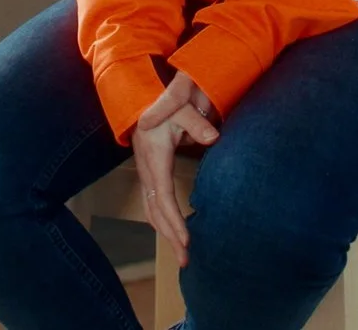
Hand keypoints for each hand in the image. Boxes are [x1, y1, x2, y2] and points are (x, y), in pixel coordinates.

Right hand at [131, 72, 219, 264]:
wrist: (144, 99)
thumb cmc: (165, 102)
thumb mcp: (181, 105)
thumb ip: (196, 121)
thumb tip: (213, 138)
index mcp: (154, 158)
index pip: (164, 197)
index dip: (174, 220)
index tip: (186, 239)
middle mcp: (147, 170)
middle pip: (156, 211)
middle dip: (170, 236)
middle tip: (186, 259)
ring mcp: (146, 174)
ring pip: (152, 211)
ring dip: (165, 233)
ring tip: (182, 253)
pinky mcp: (150, 174)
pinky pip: (154, 204)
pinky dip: (162, 222)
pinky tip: (173, 232)